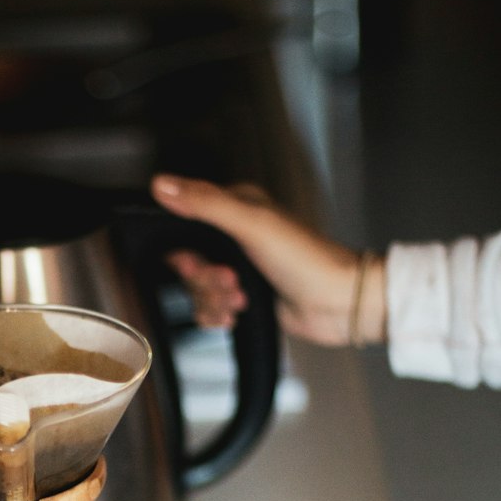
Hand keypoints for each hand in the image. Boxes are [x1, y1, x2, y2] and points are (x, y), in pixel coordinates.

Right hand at [149, 174, 386, 346]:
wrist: (338, 304)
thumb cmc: (307, 260)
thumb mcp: (252, 224)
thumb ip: (205, 203)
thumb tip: (163, 185)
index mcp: (236, 209)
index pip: (184, 223)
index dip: (183, 248)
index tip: (196, 261)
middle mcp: (234, 237)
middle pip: (189, 261)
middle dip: (204, 279)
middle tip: (230, 281)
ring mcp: (239, 269)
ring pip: (198, 289)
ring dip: (214, 300)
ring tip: (241, 300)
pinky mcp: (243, 297)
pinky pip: (209, 309)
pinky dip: (217, 316)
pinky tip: (237, 315)